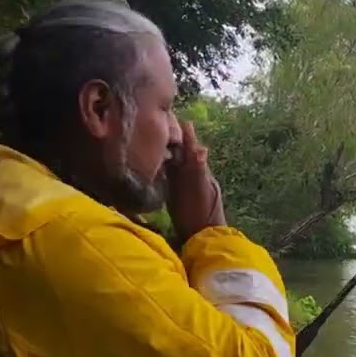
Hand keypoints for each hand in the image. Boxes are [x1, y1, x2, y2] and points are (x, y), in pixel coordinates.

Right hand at [165, 121, 226, 243]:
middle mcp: (194, 176)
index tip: (173, 117)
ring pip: (176, 163)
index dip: (184, 134)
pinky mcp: (177, 196)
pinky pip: (170, 176)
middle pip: (183, 153)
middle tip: (158, 122)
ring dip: (167, 151)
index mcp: (201, 172)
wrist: (202, 240)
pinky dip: (163, 167)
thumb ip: (199, 170)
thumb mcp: (200, 191)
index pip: (191, 147)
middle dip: (173, 139)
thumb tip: (200, 146)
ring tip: (153, 138)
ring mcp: (186, 186)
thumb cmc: (201, 215)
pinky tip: (153, 163)